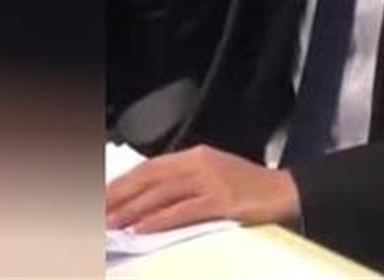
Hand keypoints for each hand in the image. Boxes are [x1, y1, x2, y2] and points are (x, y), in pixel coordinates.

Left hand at [106, 145, 300, 233]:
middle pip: (151, 178)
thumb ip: (186, 181)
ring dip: (133, 209)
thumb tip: (151, 198)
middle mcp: (199, 163)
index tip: (103, 195)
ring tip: (111, 222)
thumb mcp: (214, 175)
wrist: (285, 192)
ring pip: (162, 194)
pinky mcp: (221, 200)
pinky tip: (141, 228)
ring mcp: (210, 181)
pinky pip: (182, 211)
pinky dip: (159, 220)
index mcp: (196, 155)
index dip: (125, 181)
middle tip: (97, 210)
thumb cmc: (249, 188)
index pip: (151, 167)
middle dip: (121, 195)